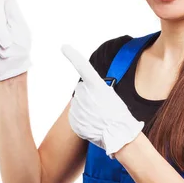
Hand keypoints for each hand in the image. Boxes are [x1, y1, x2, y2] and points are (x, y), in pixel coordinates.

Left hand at [61, 43, 143, 157]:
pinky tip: (95, 124)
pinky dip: (85, 120)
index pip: (82, 66)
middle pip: (82, 90)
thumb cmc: (120, 116)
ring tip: (101, 117)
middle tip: (103, 107)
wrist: (119, 136)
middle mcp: (84, 94)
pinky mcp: (74, 121)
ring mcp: (77, 108)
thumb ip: (96, 92)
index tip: (63, 46)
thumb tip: (85, 96)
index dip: (72, 55)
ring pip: (80, 104)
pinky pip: (78, 117)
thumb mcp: (112, 97)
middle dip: (90, 96)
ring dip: (88, 109)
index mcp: (96, 85)